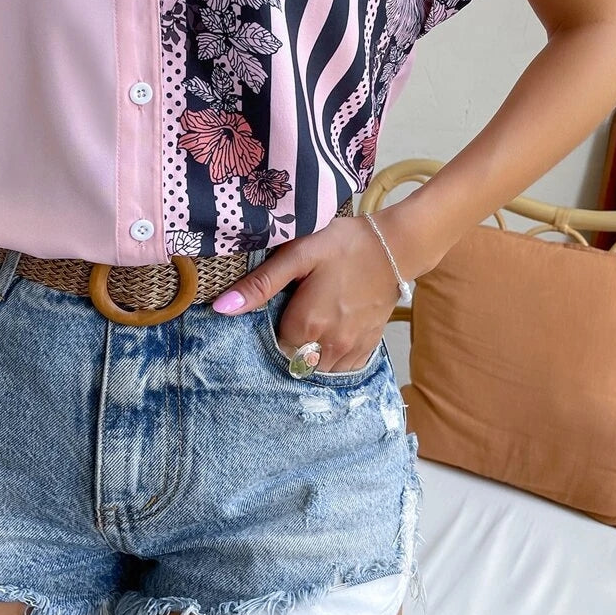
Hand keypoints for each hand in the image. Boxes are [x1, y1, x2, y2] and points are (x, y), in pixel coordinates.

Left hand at [212, 212, 412, 373]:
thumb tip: (221, 308)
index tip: (275, 309)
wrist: (394, 247)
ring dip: (308, 353)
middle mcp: (328, 346)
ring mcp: (350, 350)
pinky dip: (330, 358)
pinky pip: (341, 369)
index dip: (268, 329)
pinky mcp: (367, 347)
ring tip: (310, 323)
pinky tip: (328, 334)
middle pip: (292, 360)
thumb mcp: (297, 255)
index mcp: (305, 324)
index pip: (271, 346)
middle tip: (293, 312)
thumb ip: (260, 284)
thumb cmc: (342, 245)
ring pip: (316, 369)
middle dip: (287, 343)